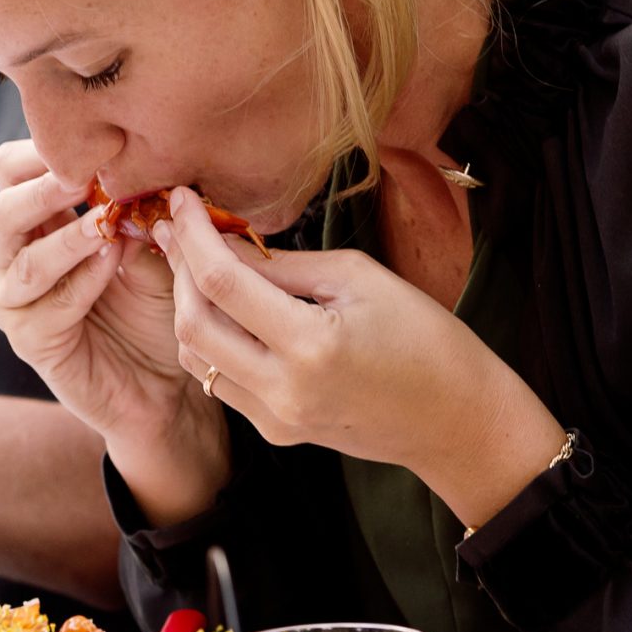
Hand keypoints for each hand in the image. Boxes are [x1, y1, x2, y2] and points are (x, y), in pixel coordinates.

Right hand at [0, 142, 227, 520]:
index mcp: (36, 223)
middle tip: (84, 176)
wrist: (163, 384)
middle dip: (41, 190)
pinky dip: (80, 280)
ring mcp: (14, 302)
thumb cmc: (155, 306)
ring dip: (65, 236)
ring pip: (21, 258)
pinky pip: (47, 306)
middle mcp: (12, 259)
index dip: (41, 152)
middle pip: (1, 210)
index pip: (11, 171)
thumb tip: (138, 181)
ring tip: (104, 221)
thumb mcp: (154, 248)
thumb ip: (139, 216)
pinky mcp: (30, 340)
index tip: (91, 139)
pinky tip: (110, 261)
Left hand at [155, 187, 566, 527]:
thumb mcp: (358, 278)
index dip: (194, 235)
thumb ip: (283, 264)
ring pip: (195, 356)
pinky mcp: (275, 431)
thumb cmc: (423, 337)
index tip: (182, 200)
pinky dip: (208, 338)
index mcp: (312, 344)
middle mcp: (284, 389)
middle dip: (177, 268)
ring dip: (185, 304)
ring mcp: (276, 418)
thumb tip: (223, 244)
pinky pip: (219, 380)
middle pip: (194, 322)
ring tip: (191, 261)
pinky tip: (218, 305)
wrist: (455, 420)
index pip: (223, 282)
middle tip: (176, 227)